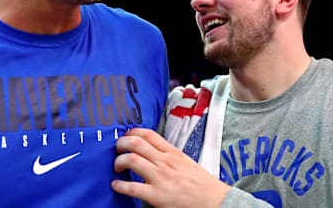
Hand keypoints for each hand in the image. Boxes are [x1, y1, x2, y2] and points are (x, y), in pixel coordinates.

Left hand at [111, 128, 229, 207]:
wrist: (215, 201)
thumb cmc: (202, 184)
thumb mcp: (186, 162)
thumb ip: (169, 156)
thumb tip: (153, 152)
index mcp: (172, 153)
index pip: (148, 134)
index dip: (132, 132)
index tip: (126, 136)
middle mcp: (165, 162)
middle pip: (136, 143)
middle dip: (121, 144)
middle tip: (117, 150)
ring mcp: (160, 178)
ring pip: (132, 160)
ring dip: (119, 162)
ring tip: (117, 167)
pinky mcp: (157, 195)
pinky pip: (132, 187)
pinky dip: (120, 185)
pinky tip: (116, 185)